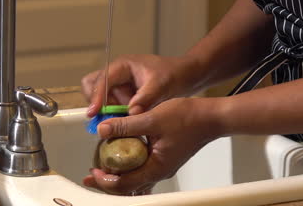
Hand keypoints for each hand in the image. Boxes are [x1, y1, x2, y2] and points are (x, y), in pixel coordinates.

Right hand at [81, 54, 200, 116]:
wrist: (185, 76)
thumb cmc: (173, 74)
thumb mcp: (160, 86)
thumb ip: (145, 99)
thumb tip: (130, 113)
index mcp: (122, 65)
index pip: (102, 80)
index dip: (97, 97)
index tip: (94, 112)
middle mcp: (117, 73)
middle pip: (93, 86)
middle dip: (97, 102)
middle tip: (107, 117)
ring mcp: (119, 83)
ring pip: (100, 97)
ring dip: (107, 109)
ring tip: (124, 117)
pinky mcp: (124, 94)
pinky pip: (111, 105)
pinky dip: (115, 113)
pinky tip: (129, 119)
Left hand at [82, 97, 219, 194]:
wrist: (210, 117)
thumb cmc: (188, 118)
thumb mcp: (151, 119)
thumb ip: (125, 125)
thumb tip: (103, 130)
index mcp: (156, 167)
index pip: (125, 184)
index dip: (106, 180)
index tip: (93, 170)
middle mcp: (160, 171)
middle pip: (129, 185)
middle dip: (109, 181)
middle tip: (92, 174)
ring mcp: (163, 165)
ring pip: (136, 178)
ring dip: (119, 173)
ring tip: (104, 166)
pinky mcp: (165, 158)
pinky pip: (143, 168)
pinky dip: (130, 165)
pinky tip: (123, 155)